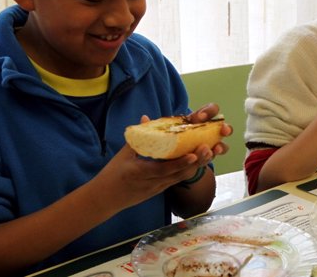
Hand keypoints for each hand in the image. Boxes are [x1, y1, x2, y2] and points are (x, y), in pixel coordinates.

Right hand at [95, 110, 231, 212]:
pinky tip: (201, 160)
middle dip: (196, 162)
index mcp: (139, 172)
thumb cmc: (113, 174)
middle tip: (210, 148)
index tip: (193, 154)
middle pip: (178, 174)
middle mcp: (152, 183)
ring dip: (197, 165)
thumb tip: (147, 117)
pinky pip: (178, 179)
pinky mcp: (161, 190)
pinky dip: (189, 169)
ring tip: (211, 152)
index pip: (163, 169)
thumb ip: (138, 136)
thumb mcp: (123, 154)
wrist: (106, 199)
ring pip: (181, 177)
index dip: (180, 163)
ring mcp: (157, 188)